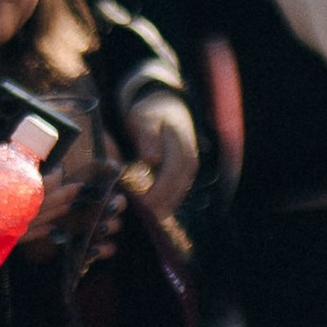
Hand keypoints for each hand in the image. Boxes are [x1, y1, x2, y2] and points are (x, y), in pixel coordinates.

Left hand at [123, 93, 199, 217]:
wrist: (166, 108)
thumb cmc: (151, 114)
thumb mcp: (145, 120)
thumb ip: (148, 138)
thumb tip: (152, 159)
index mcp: (180, 147)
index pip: (170, 176)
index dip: (156, 193)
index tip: (140, 204)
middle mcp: (189, 161)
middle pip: (176, 191)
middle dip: (157, 206)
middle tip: (137, 217)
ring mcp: (189, 170)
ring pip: (177, 196)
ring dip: (161, 209)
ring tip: (141, 218)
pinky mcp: (184, 176)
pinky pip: (176, 195)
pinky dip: (163, 204)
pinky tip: (149, 212)